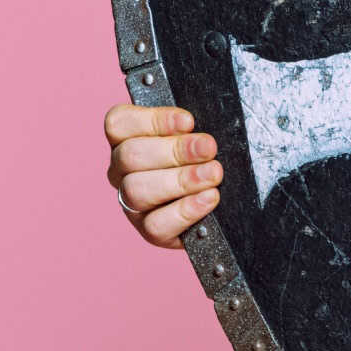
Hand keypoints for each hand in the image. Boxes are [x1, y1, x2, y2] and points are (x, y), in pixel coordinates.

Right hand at [104, 104, 222, 247]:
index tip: (189, 121)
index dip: (153, 119)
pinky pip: (156, 225)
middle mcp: (123, 171)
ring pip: (137, 190)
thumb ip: (193, 125)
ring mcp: (133, 204)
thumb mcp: (202, 135)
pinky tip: (209, 198)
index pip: (119, 123)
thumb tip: (196, 119)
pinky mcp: (150, 232)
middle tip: (209, 148)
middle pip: (130, 155)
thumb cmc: (211, 159)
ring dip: (181, 179)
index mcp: (128, 140)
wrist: (231, 205)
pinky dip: (186, 210)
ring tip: (214, 175)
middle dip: (175, 150)